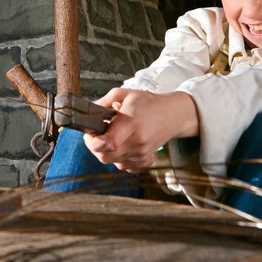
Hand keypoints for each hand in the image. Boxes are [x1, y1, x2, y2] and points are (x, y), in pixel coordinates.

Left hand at [83, 88, 198, 172]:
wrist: (173, 115)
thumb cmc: (148, 103)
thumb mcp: (124, 94)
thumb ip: (103, 103)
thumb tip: (88, 113)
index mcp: (130, 123)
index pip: (106, 144)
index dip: (92, 142)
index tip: (91, 133)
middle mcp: (137, 141)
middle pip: (105, 157)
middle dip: (96, 148)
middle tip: (99, 135)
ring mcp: (142, 153)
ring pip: (113, 163)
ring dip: (108, 152)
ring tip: (115, 137)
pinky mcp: (145, 160)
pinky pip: (125, 167)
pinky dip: (120, 159)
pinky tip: (124, 146)